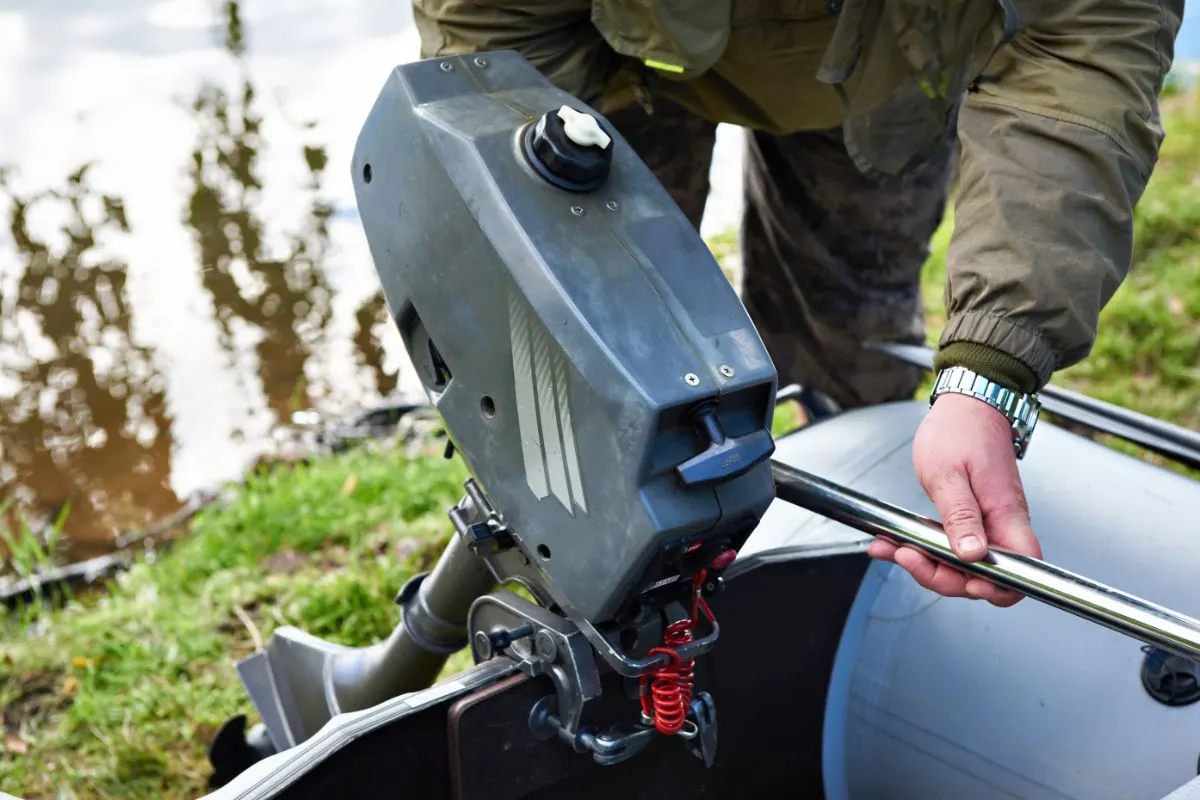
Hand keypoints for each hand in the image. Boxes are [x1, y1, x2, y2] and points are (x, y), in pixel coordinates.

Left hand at [866, 392, 1041, 605]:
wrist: (967, 405)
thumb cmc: (960, 431)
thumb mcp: (949, 475)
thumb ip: (961, 517)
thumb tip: (972, 556)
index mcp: (1006, 515)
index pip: (1020, 572)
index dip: (994, 587)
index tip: (960, 581)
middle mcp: (1002, 524)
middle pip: (984, 576)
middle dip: (942, 576)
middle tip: (906, 556)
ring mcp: (989, 523)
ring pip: (963, 563)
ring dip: (926, 563)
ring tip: (891, 549)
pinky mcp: (973, 518)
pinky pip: (952, 544)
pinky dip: (924, 547)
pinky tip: (896, 542)